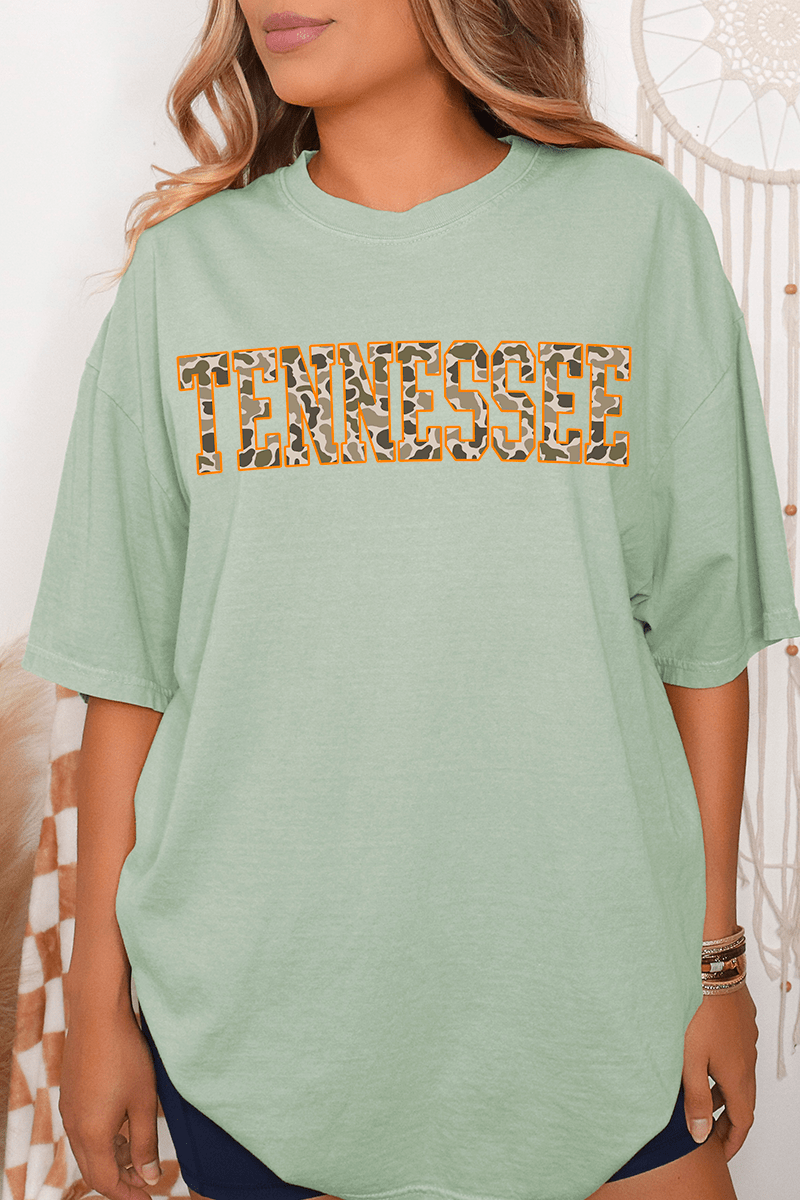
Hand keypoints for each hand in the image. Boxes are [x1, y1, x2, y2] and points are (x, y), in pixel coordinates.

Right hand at [59, 1000, 162, 1199]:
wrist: (97, 1016)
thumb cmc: (126, 1056)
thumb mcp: (144, 1102)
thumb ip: (145, 1143)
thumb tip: (149, 1177)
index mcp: (93, 1134)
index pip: (106, 1181)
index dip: (128, 1193)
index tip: (149, 1195)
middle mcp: (74, 1127)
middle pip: (93, 1171)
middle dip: (119, 1181)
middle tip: (145, 1180)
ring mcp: (69, 1110)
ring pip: (86, 1151)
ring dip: (110, 1160)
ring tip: (136, 1154)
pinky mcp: (70, 1095)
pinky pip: (82, 1132)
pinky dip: (101, 1141)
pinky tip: (121, 1127)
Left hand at [682, 982, 757, 1160]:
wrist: (712, 968)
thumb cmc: (696, 1012)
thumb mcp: (688, 1060)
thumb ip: (693, 1098)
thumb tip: (700, 1134)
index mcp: (737, 1075)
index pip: (743, 1120)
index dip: (732, 1140)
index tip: (720, 1153)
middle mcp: (747, 1059)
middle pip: (743, 1100)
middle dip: (728, 1121)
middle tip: (710, 1133)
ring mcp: (746, 1039)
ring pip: (740, 1076)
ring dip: (725, 1094)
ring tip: (703, 1100)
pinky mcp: (741, 1022)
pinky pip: (737, 1055)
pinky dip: (724, 1070)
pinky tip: (705, 1060)